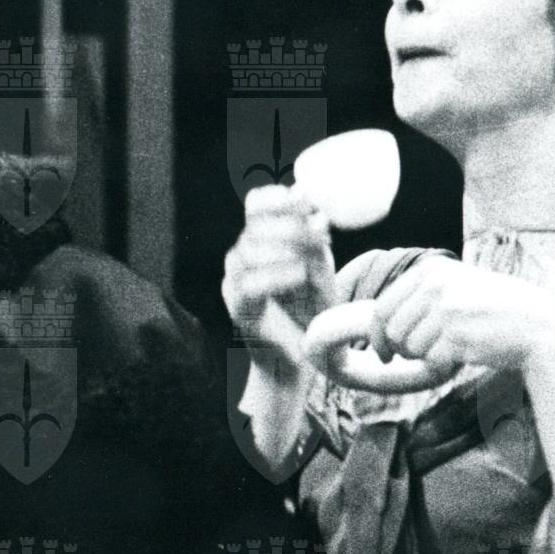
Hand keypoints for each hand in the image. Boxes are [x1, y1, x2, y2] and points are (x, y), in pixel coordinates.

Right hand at [221, 186, 337, 363]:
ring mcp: (235, 282)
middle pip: (254, 226)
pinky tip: (300, 275)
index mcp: (260, 240)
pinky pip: (250, 284)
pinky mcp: (237, 308)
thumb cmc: (311, 308)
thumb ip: (313, 235)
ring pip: (248, 252)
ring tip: (311, 259)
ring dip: (285, 249)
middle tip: (319, 234)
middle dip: (290, 226)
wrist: (304, 356)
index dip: (278, 198)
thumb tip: (308, 197)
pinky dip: (278, 275)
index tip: (306, 201)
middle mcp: (241, 256)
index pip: (256, 205)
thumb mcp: (320, 265)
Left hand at [367, 255, 554, 376]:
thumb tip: (376, 322)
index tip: (382, 353)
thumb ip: (419, 296)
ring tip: (451, 349)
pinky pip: (431, 361)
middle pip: (392, 331)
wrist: (533, 324)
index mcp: (429, 270)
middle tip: (422, 356)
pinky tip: (463, 356)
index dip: (377, 335)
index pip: (382, 307)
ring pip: (410, 348)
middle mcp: (434, 285)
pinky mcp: (456, 335)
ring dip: (425, 357)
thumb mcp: (454, 286)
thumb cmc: (491, 309)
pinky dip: (442, 366)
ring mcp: (445, 310)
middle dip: (401, 350)